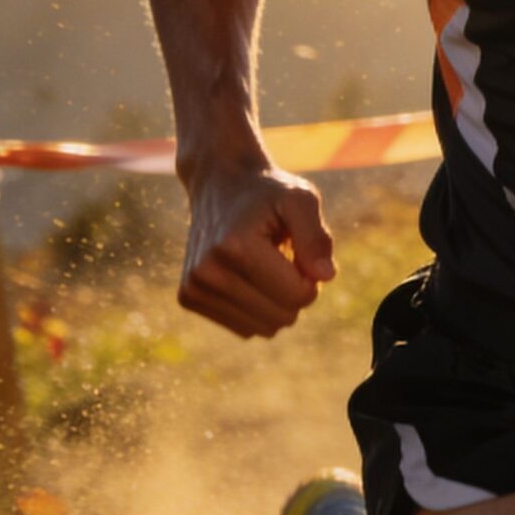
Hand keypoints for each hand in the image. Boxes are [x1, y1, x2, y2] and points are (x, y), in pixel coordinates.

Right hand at [177, 163, 335, 338]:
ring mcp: (193, 288)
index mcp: (236, 247)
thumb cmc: (268, 193)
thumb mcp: (301, 199)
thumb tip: (326, 277)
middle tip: (284, 257)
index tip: (301, 251)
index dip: (312, 277)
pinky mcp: (188, 299)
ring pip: (264, 329)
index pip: (298, 295)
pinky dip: (256, 308)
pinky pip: (244, 328)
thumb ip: (316, 236)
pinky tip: (247, 276)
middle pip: (282, 317)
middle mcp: (207, 272)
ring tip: (264, 264)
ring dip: (276, 302)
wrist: (221, 185)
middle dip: (295, 292)